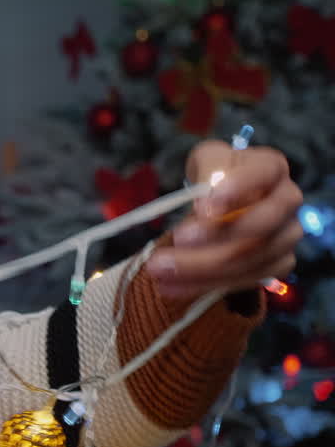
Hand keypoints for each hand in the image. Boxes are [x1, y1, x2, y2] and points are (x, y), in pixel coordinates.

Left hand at [147, 140, 302, 297]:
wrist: (223, 201)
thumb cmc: (215, 174)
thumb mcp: (206, 161)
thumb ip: (208, 170)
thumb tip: (206, 203)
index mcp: (272, 168)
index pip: (264, 175)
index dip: (237, 189)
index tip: (202, 206)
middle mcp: (288, 202)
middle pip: (262, 225)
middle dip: (216, 236)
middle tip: (177, 239)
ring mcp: (286, 235)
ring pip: (250, 259)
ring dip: (202, 268)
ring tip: (159, 268)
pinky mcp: (277, 264)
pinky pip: (245, 280)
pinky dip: (205, 285)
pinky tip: (170, 285)